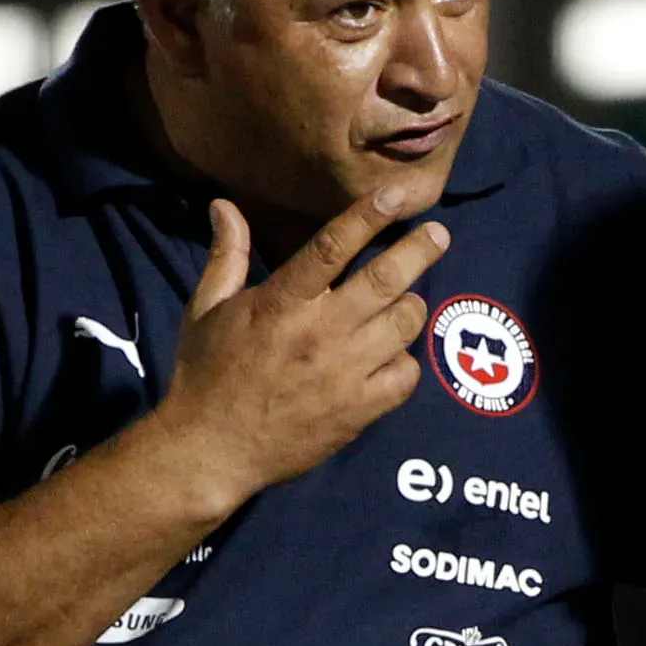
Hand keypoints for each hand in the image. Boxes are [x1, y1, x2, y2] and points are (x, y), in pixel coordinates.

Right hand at [156, 187, 449, 509]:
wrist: (211, 452)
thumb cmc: (207, 374)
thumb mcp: (206, 310)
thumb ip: (227, 256)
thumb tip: (224, 205)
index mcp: (281, 303)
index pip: (333, 247)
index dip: (369, 215)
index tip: (398, 194)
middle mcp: (319, 333)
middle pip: (385, 280)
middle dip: (418, 251)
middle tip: (439, 234)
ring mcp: (344, 374)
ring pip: (404, 325)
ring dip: (413, 305)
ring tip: (409, 299)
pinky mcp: (359, 411)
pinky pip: (405, 375)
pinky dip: (407, 361)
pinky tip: (394, 355)